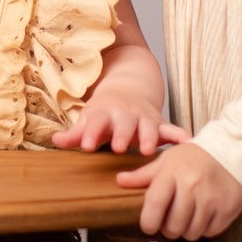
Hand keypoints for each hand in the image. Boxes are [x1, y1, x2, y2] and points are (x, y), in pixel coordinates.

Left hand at [52, 101, 189, 158]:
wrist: (128, 91)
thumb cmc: (104, 113)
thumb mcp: (89, 119)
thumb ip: (75, 134)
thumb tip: (55, 142)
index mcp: (105, 113)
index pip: (96, 122)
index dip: (92, 133)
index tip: (88, 146)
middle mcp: (126, 114)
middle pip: (124, 124)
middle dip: (122, 135)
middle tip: (117, 148)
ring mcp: (144, 118)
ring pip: (148, 127)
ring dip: (149, 137)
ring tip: (149, 150)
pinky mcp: (159, 124)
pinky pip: (171, 129)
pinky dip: (179, 135)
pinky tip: (186, 143)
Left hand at [116, 140, 241, 238]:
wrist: (234, 151)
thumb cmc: (196, 157)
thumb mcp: (168, 160)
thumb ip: (144, 174)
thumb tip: (119, 180)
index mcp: (173, 173)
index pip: (154, 205)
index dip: (148, 222)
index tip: (148, 225)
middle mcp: (192, 186)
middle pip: (172, 226)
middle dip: (168, 228)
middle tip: (170, 220)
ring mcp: (211, 199)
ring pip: (190, 233)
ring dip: (186, 230)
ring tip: (188, 217)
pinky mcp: (227, 209)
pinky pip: (209, 232)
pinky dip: (204, 228)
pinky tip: (204, 215)